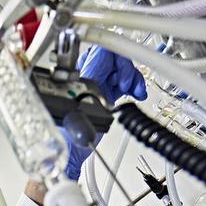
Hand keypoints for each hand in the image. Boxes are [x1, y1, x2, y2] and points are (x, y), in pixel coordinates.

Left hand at [62, 47, 146, 180]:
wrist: (71, 153)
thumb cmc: (69, 140)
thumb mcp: (80, 118)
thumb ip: (89, 99)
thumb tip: (99, 85)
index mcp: (80, 80)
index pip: (100, 52)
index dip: (116, 59)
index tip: (123, 78)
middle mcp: (89, 78)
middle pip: (113, 56)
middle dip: (127, 68)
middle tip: (128, 86)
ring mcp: (98, 84)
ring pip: (120, 66)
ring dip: (133, 76)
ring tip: (135, 92)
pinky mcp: (106, 93)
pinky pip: (123, 79)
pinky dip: (134, 84)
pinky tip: (136, 94)